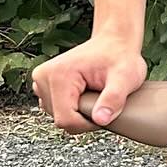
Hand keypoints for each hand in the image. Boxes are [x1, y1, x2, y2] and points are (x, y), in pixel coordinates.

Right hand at [33, 35, 147, 132]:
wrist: (114, 42)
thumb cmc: (120, 56)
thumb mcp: (125, 77)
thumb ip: (114, 99)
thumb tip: (100, 119)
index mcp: (59, 75)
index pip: (66, 120)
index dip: (88, 124)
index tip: (104, 111)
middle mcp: (43, 76)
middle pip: (61, 119)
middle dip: (84, 117)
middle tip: (101, 100)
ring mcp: (40, 80)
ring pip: (58, 115)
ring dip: (78, 113)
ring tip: (93, 94)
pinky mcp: (43, 84)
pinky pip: (56, 109)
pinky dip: (72, 107)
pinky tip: (84, 95)